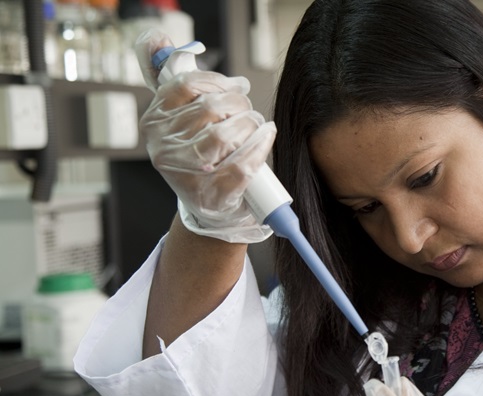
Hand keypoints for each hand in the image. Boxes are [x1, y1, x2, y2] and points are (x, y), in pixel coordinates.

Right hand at [135, 29, 274, 242]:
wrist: (210, 209)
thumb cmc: (201, 157)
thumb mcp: (181, 121)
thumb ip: (174, 84)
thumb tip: (155, 37)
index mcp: (153, 123)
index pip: (186, 86)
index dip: (218, 81)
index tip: (236, 86)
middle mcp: (163, 149)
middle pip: (211, 108)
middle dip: (240, 105)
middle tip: (249, 112)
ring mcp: (186, 175)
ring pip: (225, 134)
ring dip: (250, 124)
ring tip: (256, 126)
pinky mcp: (211, 196)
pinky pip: (243, 164)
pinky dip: (261, 146)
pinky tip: (267, 136)